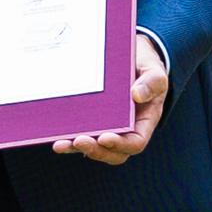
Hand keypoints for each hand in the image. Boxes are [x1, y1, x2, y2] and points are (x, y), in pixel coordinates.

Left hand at [53, 33, 168, 164]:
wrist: (133, 58)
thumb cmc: (146, 67)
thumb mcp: (155, 71)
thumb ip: (152, 81)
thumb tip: (136, 95)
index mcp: (144, 122)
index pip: (135, 143)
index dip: (120, 144)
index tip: (105, 138)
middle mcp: (127, 131)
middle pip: (113, 152)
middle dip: (96, 150)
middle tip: (79, 141)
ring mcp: (109, 128)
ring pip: (94, 147)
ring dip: (77, 148)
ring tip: (61, 144)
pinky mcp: (94, 121)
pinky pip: (83, 134)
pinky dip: (69, 138)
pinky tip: (56, 136)